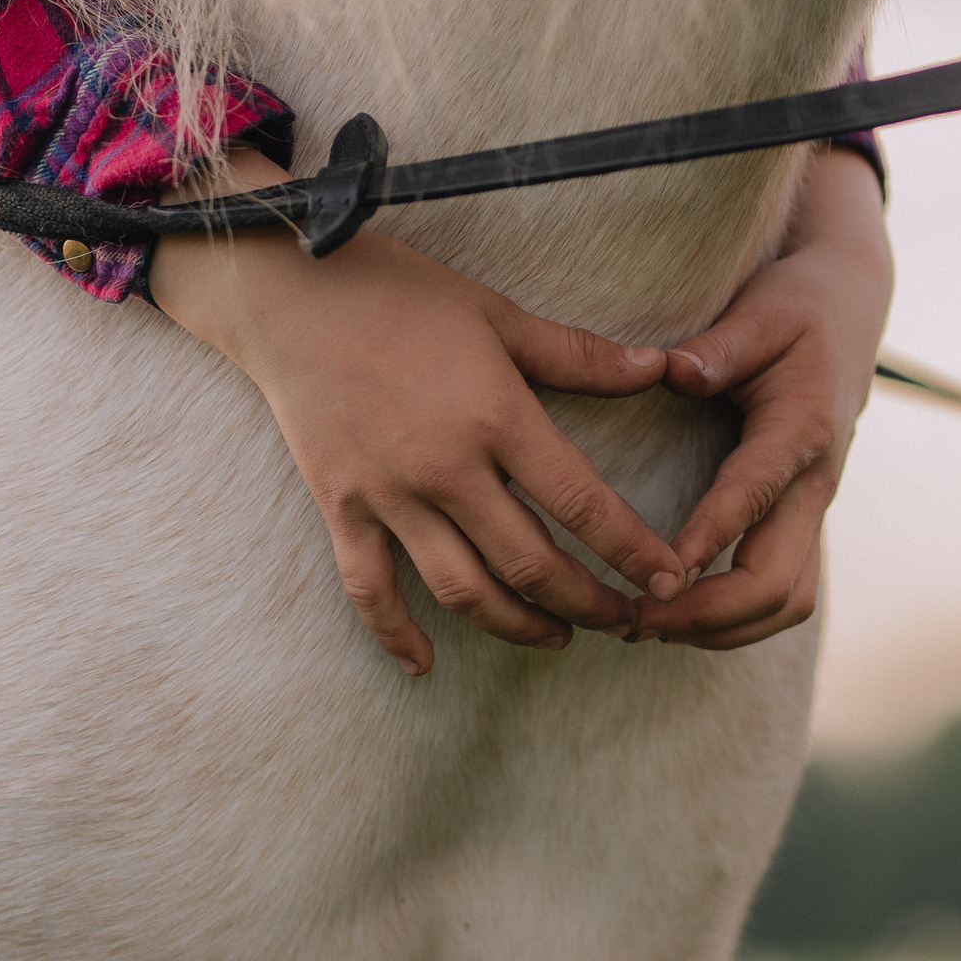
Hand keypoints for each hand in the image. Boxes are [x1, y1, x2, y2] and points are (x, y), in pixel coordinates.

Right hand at [150, 150, 687, 675]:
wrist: (290, 295)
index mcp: (497, 417)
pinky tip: (425, 665)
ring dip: (518, 627)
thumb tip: (662, 367)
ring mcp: (389, 496)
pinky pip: (369, 590)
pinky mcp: (339, 508)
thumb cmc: (402, 295)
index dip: (632, 549)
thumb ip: (581, 356)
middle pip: (531, 565)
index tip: (671, 578)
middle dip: (589, 603)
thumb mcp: (500, 315)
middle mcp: (447, 470)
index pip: (582, 504)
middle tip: (629, 620)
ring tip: (559, 637)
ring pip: (463, 591)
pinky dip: (396, 634)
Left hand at [643, 147, 892, 648]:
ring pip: (787, 604)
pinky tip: (676, 618)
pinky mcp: (802, 521)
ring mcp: (813, 509)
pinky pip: (782, 595)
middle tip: (634, 619)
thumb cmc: (797, 307)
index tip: (657, 573)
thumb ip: (720, 346)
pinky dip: (733, 622)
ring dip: (720, 630)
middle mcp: (816, 482)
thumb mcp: (761, 311)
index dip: (708, 538)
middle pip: (778, 583)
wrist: (849, 310)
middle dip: (708, 614)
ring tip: (645, 628)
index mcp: (803, 430)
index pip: (756, 495)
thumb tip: (673, 371)